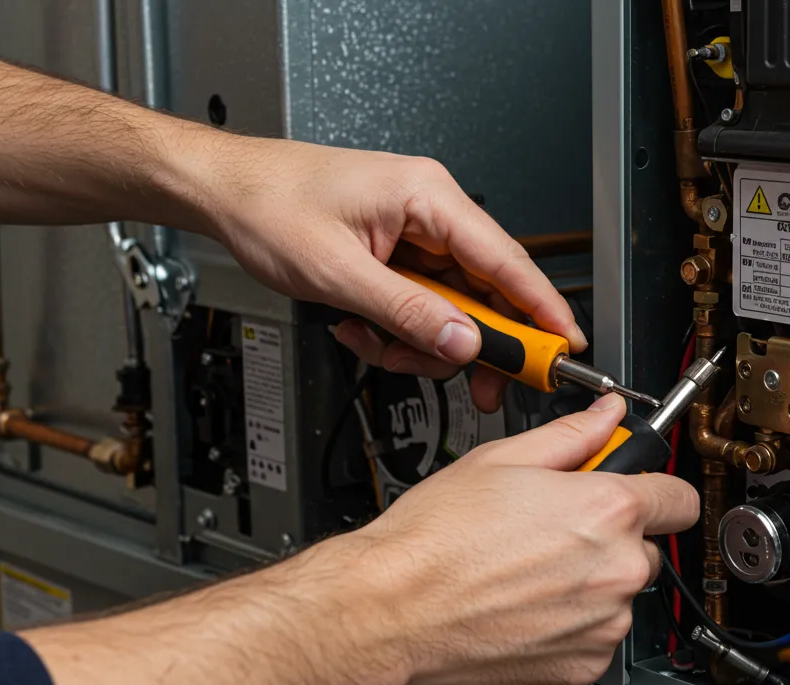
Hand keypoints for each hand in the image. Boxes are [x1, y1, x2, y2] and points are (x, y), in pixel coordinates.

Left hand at [197, 137, 586, 411]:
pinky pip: (421, 303)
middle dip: (473, 342)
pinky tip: (362, 329)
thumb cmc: (270, 205)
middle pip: (485, 290)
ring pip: (451, 306)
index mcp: (428, 196)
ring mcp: (415, 232)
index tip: (563, 347)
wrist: (225, 192)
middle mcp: (430, 209)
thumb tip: (462, 341)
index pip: (507, 260)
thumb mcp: (339, 273)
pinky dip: (398, 328)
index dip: (542, 308)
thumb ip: (407, 313)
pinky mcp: (398, 251)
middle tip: (479, 386)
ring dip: (422, 340)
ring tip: (379, 346)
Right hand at [297, 394, 698, 684]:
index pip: (679, 498)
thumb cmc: (433, 541)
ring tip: (524, 574)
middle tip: (551, 533)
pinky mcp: (579, 667)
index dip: (655, 490)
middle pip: (644, 549)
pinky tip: (520, 608)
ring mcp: (601, 625)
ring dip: (587, 586)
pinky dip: (567, 627)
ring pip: (617, 597)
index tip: (639, 493)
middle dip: (608, 539)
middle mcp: (616, 570)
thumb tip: (607, 416)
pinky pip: (592, 639)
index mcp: (606, 510)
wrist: (390, 611)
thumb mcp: (500, 460)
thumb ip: (572, 436)